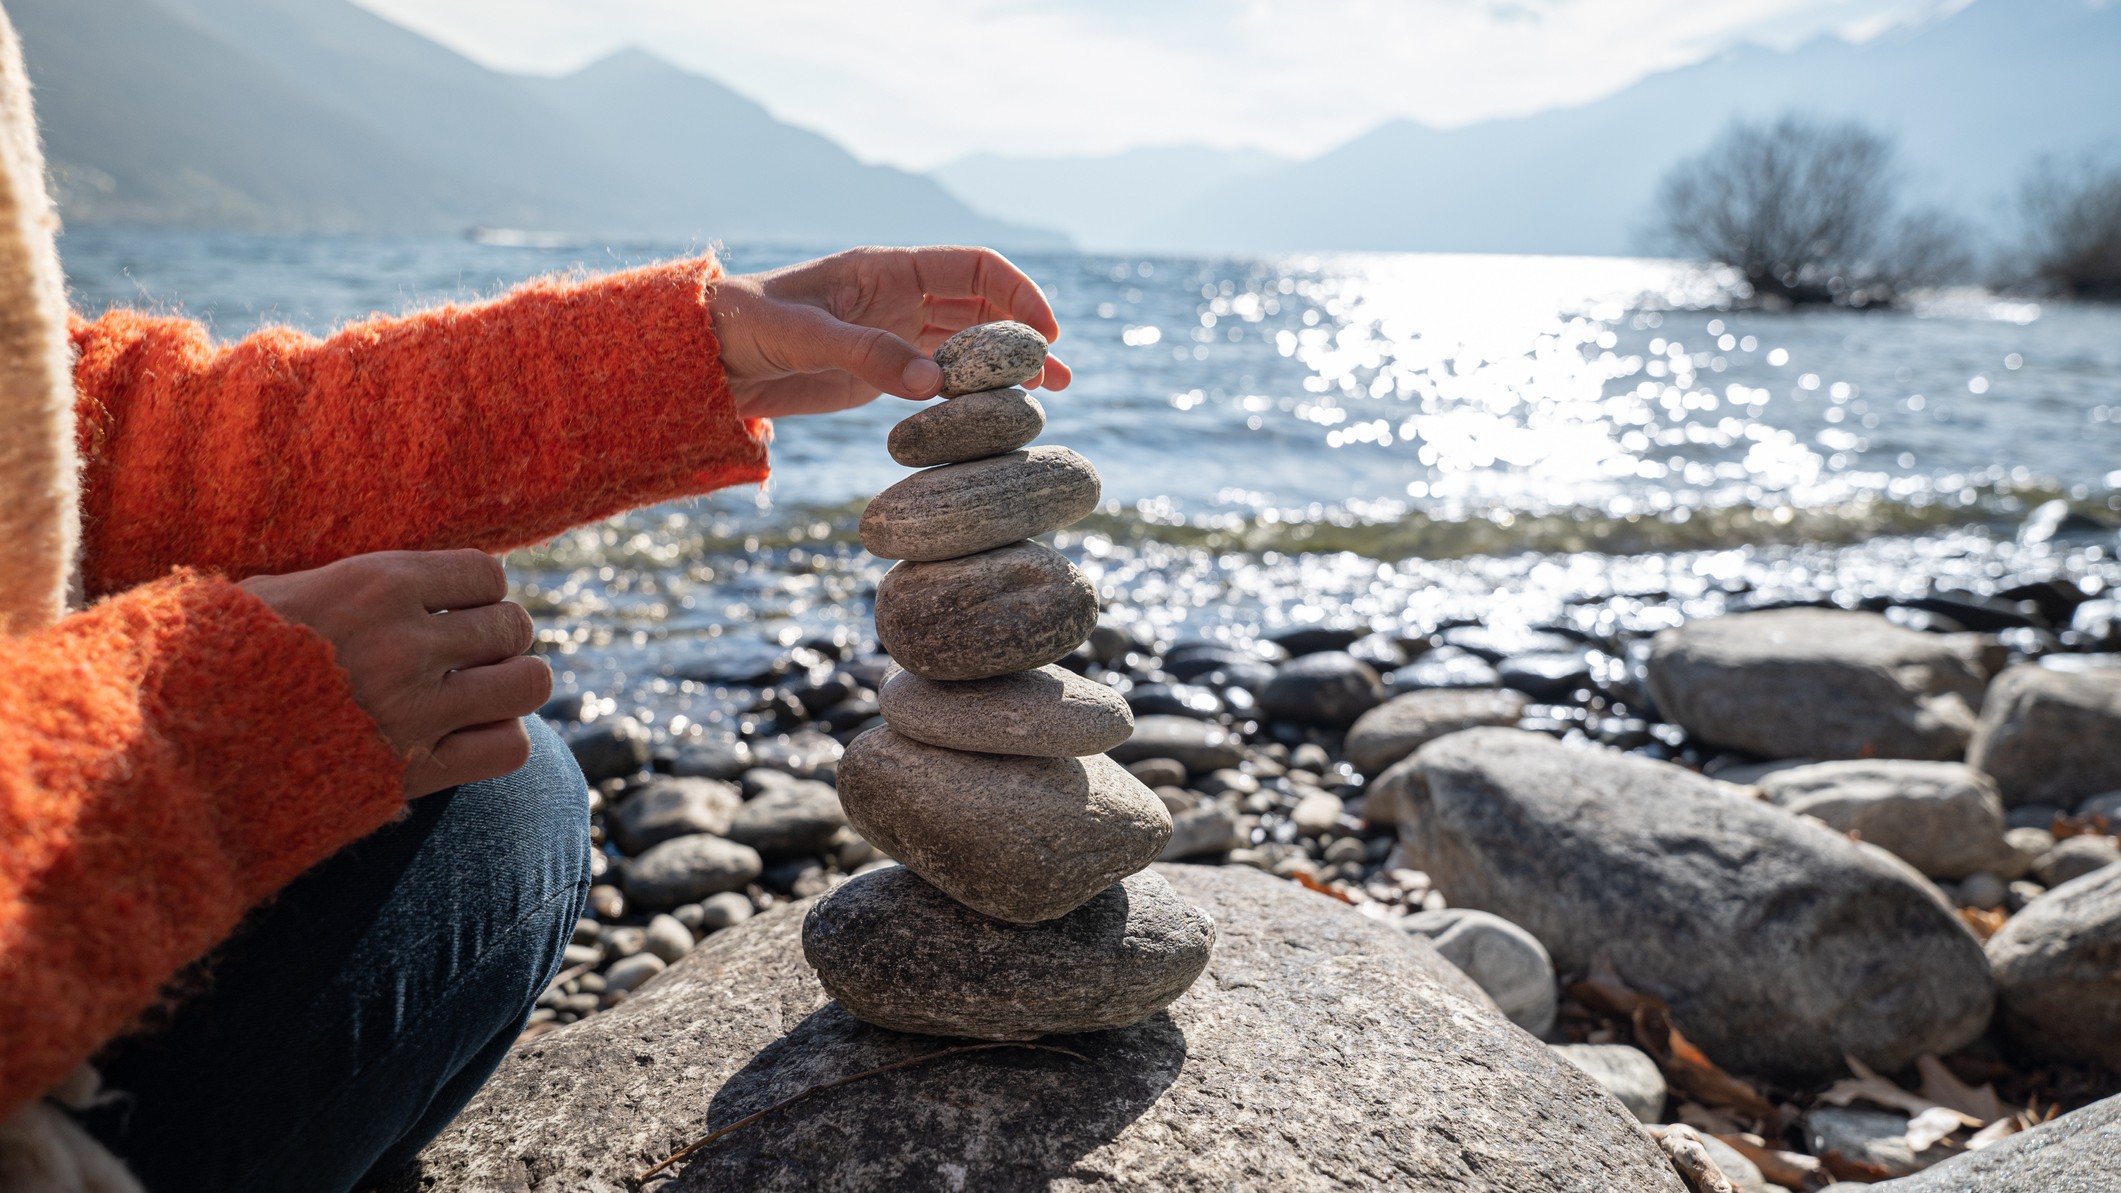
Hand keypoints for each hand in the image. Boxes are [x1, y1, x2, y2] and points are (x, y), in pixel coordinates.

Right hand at [240, 550, 552, 797]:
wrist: (177, 746)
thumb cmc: (218, 659)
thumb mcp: (279, 591)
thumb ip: (356, 583)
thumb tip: (421, 581)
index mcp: (375, 585)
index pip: (487, 573)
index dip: (480, 592)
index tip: (458, 609)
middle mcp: (406, 643)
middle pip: (514, 627)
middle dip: (498, 639)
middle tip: (466, 657)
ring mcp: (416, 710)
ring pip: (528, 683)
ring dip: (510, 686)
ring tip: (477, 693)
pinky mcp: (415, 771)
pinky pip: (509, 747)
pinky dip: (500, 740)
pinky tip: (467, 737)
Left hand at [710, 246, 1074, 418]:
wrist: (703, 358)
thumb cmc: (744, 326)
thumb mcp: (804, 338)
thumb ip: (868, 355)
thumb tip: (936, 384)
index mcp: (887, 269)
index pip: (973, 267)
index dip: (1016, 293)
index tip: (1045, 332)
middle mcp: (898, 295)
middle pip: (982, 306)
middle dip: (1023, 334)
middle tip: (1055, 375)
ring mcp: (893, 332)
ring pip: (968, 342)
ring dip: (1007, 363)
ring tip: (1051, 392)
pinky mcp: (881, 370)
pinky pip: (941, 375)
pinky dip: (973, 389)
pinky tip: (996, 410)